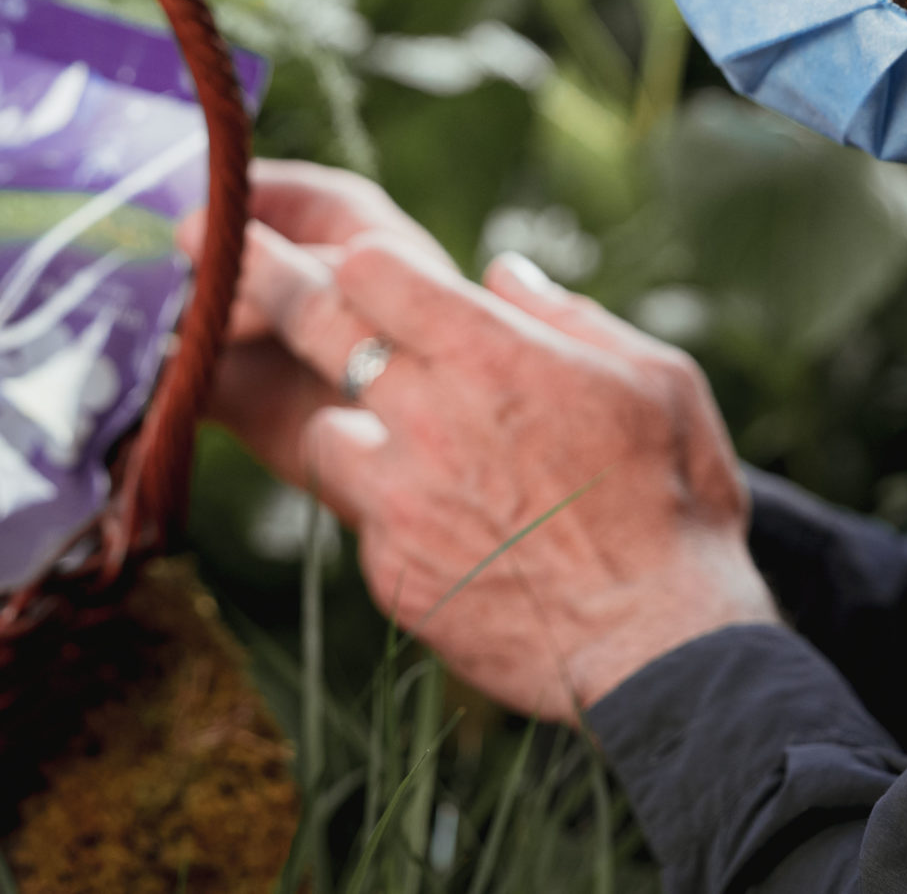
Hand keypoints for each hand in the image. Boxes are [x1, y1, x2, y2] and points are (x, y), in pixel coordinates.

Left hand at [183, 164, 775, 719]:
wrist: (662, 645)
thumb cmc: (673, 500)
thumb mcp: (655, 377)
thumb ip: (568, 314)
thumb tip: (502, 272)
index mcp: (490, 353)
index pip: (370, 266)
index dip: (363, 262)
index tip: (366, 270)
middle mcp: (427, 415)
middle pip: (312, 323)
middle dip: (271, 284)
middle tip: (234, 260)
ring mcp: (398, 498)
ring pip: (324, 432)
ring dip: (351, 427)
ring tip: (407, 446)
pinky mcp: (389, 569)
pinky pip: (364, 520)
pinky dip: (392, 514)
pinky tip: (452, 530)